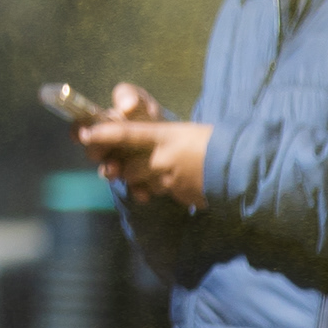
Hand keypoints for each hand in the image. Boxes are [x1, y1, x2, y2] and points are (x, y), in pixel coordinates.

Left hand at [85, 102, 211, 207]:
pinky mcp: (178, 195)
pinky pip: (162, 193)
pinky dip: (164, 190)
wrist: (242, 166)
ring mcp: (169, 180)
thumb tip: (150, 144)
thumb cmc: (218, 142)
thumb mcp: (189, 132)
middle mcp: (163, 158)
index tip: (85, 133)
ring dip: (144, 181)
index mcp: (166, 135)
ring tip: (163, 172)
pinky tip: (181, 183)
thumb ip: (166, 139)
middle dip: (124, 169)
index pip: (127, 134)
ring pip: (142, 183)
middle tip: (124, 164)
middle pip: (127, 168)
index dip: (104, 134)